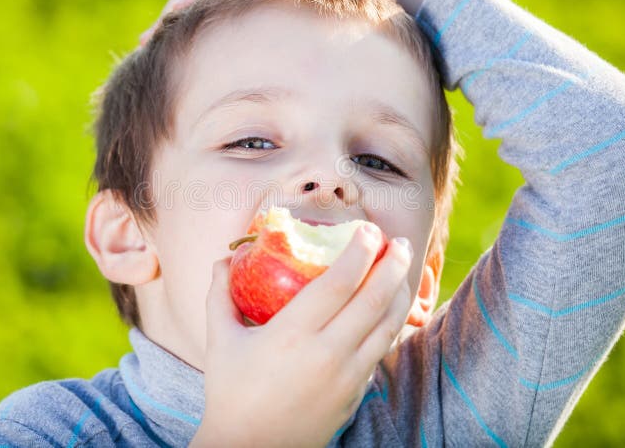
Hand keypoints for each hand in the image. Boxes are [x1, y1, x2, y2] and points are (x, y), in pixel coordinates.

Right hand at [190, 225, 413, 446]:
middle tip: (399, 242)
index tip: (368, 230)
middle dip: (393, 265)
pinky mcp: (356, 394)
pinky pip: (380, 351)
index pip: (339, 283)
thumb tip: (222, 260)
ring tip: (404, 268)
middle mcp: (327, 354)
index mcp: (292, 335)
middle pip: (373, 300)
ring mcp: (347, 377)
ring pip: (387, 326)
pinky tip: (390, 308)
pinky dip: (391, 324)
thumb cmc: (231, 393)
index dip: (359, 252)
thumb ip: (219, 295)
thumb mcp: (220, 341)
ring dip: (401, 292)